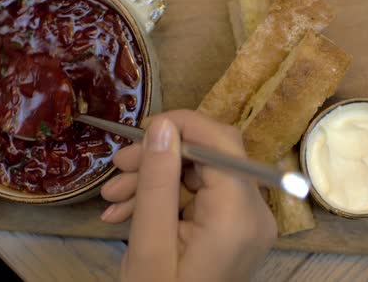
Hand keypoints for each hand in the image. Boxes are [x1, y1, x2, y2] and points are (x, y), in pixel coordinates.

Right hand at [101, 110, 276, 280]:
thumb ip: (157, 181)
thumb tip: (162, 125)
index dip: (183, 124)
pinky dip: (166, 199)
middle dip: (160, 158)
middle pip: (210, 158)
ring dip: (156, 180)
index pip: (223, 142)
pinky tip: (127, 212)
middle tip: (117, 167)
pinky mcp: (234, 230)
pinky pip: (201, 199)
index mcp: (239, 216)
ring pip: (201, 176)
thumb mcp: (149, 243)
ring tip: (112, 199)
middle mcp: (254, 213)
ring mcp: (246, 223)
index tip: (141, 129)